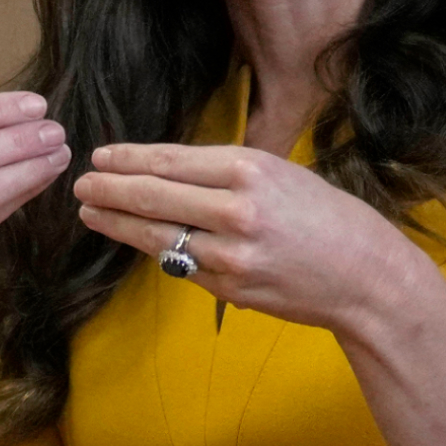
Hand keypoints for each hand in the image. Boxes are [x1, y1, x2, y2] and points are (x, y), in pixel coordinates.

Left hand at [74, 143, 418, 331]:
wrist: (365, 274)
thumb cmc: (326, 214)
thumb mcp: (281, 173)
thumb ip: (227, 173)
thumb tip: (168, 172)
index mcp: (250, 169)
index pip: (171, 161)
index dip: (128, 159)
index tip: (100, 155)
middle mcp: (235, 209)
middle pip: (154, 197)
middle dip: (110, 190)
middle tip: (81, 184)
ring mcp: (230, 254)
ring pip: (158, 237)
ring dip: (119, 224)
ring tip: (91, 213)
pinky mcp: (229, 289)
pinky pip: (182, 266)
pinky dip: (158, 251)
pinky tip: (138, 240)